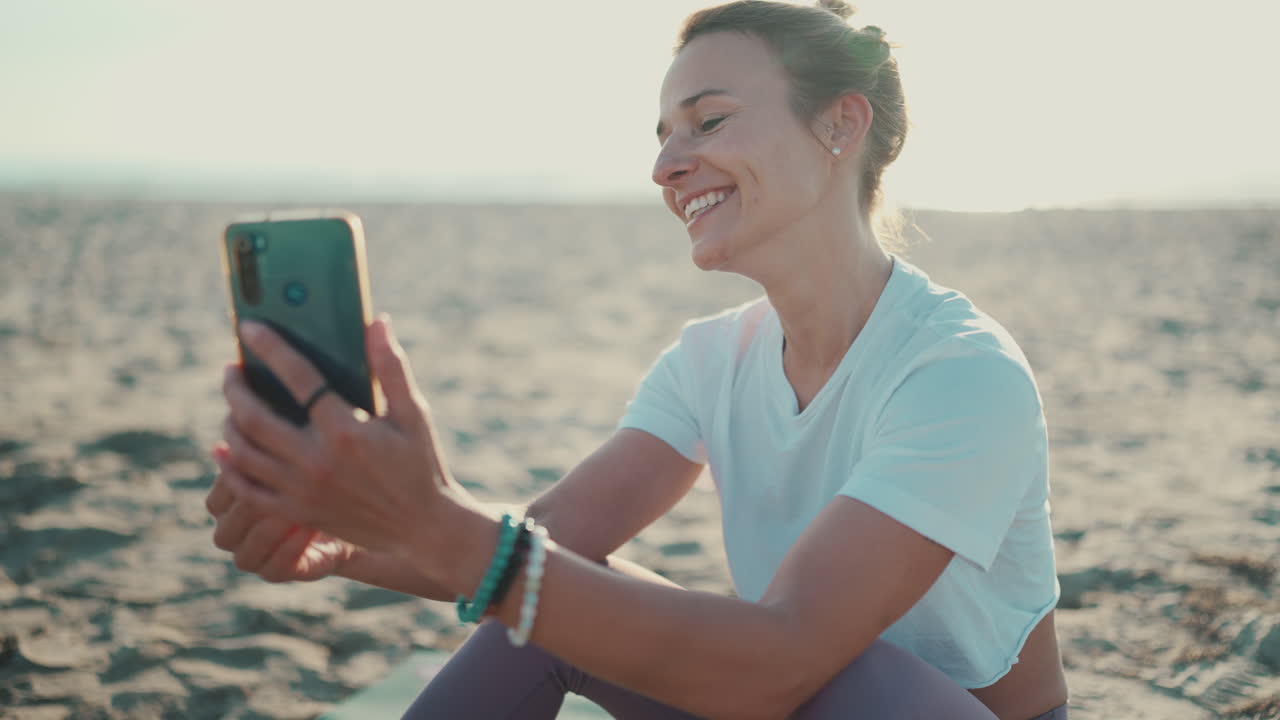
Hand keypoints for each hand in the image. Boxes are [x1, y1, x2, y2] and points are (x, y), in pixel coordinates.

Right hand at [205, 463, 353, 581]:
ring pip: (245, 554)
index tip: (264, 466)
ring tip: (297, 508)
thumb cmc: (312, 476)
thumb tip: (226, 442)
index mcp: (226, 506)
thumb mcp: (289, 458)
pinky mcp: (277, 573)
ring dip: (271, 531)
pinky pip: (275, 568)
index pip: (216, 501)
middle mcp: (233, 536)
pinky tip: (310, 525)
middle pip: (225, 531)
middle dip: (252, 510)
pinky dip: (291, 548)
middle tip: (280, 489)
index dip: (236, 486)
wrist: (346, 511)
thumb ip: (261, 449)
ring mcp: (253, 558)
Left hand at [216, 315, 477, 568]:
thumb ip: (391, 367)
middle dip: (236, 388)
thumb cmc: (420, 463)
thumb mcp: (414, 413)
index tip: (250, 328)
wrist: (423, 527)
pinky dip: (229, 468)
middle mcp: (317, 461)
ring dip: (229, 423)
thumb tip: (378, 321)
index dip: (271, 348)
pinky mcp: (297, 512)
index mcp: (346, 430)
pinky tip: (224, 449)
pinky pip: (247, 490)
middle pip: (255, 417)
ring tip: (232, 405)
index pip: (298, 378)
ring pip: (244, 452)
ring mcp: (303, 490)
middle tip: (231, 370)